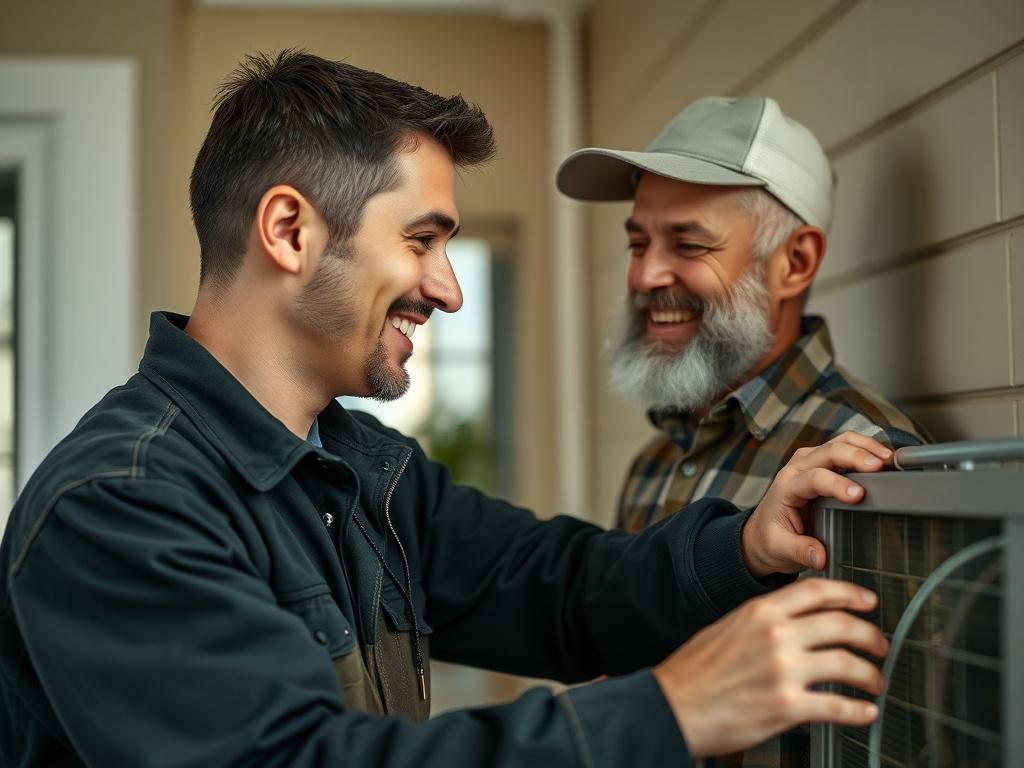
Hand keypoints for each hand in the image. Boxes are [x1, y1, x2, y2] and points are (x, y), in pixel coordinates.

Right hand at [652, 578, 887, 757]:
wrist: (673, 705)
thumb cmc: (693, 672)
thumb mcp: (726, 628)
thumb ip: (762, 621)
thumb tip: (794, 621)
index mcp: (760, 612)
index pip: (817, 591)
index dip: (850, 593)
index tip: (867, 600)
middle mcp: (776, 636)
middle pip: (841, 624)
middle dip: (870, 635)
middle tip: (880, 643)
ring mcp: (784, 671)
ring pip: (847, 664)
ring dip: (870, 674)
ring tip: (875, 681)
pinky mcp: (788, 707)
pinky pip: (838, 707)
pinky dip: (859, 711)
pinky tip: (865, 712)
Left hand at [742, 432, 891, 576]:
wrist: (763, 531)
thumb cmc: (772, 538)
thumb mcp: (780, 549)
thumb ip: (799, 551)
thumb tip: (820, 557)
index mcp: (786, 487)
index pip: (813, 478)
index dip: (837, 484)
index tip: (858, 495)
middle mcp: (797, 468)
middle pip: (829, 452)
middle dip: (856, 456)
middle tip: (880, 467)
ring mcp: (809, 461)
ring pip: (838, 442)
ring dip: (864, 447)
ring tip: (888, 458)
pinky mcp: (822, 462)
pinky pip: (843, 446)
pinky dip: (864, 447)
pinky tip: (882, 458)